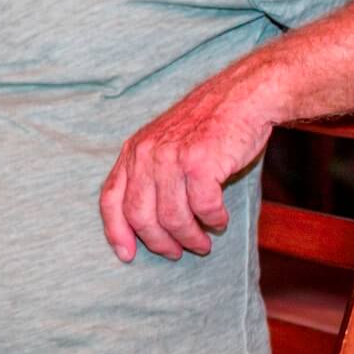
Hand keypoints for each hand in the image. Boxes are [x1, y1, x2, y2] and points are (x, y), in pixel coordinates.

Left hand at [99, 76, 277, 262]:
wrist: (242, 98)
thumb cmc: (207, 128)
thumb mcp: (164, 144)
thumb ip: (149, 174)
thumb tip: (142, 224)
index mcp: (133, 151)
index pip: (111, 198)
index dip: (115, 231)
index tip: (126, 255)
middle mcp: (146, 154)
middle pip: (139, 215)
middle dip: (158, 242)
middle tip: (177, 252)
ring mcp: (171, 158)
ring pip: (172, 217)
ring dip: (189, 237)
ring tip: (203, 243)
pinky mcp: (200, 163)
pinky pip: (203, 207)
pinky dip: (213, 220)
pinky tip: (219, 220)